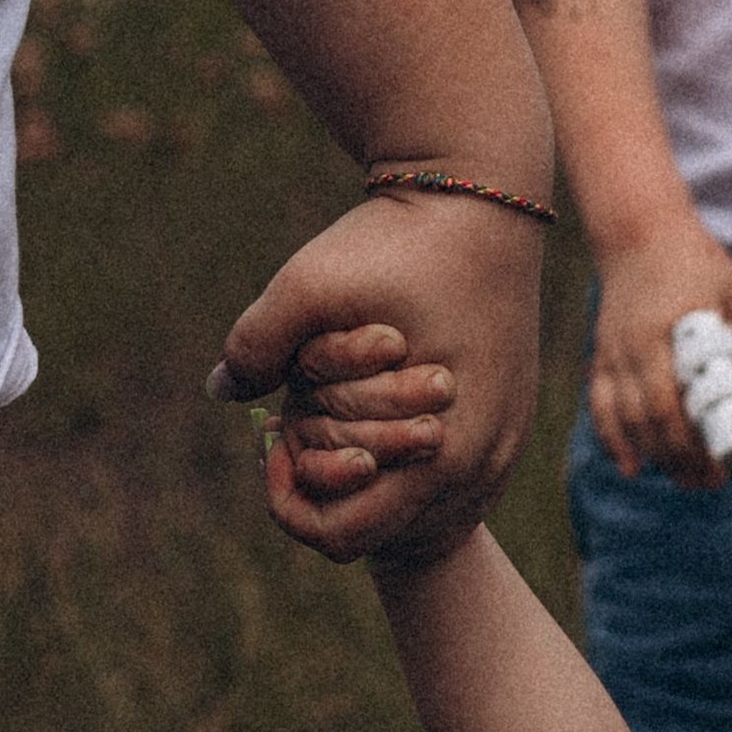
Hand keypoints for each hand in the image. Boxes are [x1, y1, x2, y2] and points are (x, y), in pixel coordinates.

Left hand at [213, 187, 541, 564]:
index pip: (343, 537)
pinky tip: (382, 393)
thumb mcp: (308, 286)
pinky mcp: (513, 420)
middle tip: (304, 408)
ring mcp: (506, 445)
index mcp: (441, 453)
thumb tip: (219, 390)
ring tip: (343, 399)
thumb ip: (253, 345)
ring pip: (417, 502)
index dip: (288, 498)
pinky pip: (449, 470)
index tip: (273, 433)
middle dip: (327, 477)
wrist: (489, 194)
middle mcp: (483, 464)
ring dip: (368, 466)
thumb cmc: (401, 243)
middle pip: (379, 526)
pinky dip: (405, 450)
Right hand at [588, 213, 731, 487]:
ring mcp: (611, 352)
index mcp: (665, 331)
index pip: (669, 401)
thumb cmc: (698, 265)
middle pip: (647, 419)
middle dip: (678, 458)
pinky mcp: (601, 355)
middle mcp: (631, 346)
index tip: (721, 467)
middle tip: (709, 484)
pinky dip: (611, 438)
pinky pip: (600, 405)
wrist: (641, 232)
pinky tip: (632, 467)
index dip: (691, 442)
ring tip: (684, 480)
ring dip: (652, 455)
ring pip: (623, 418)